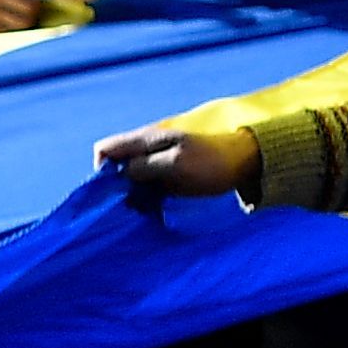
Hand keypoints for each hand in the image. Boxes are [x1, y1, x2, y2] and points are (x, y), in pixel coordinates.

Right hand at [94, 118, 254, 201]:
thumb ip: (144, 167)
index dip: (101, 169)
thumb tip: (119, 174)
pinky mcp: (167, 175)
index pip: (105, 149)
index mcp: (145, 140)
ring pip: (128, 179)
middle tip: (134, 202)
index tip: (116, 189)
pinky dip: (146, 198)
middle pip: (115, 166)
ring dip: (132, 195)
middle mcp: (146, 149)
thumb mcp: (175, 164)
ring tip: (149, 207)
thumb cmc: (211, 162)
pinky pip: (145, 187)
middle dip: (117, 186)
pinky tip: (158, 207)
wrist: (246, 162)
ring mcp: (156, 162)